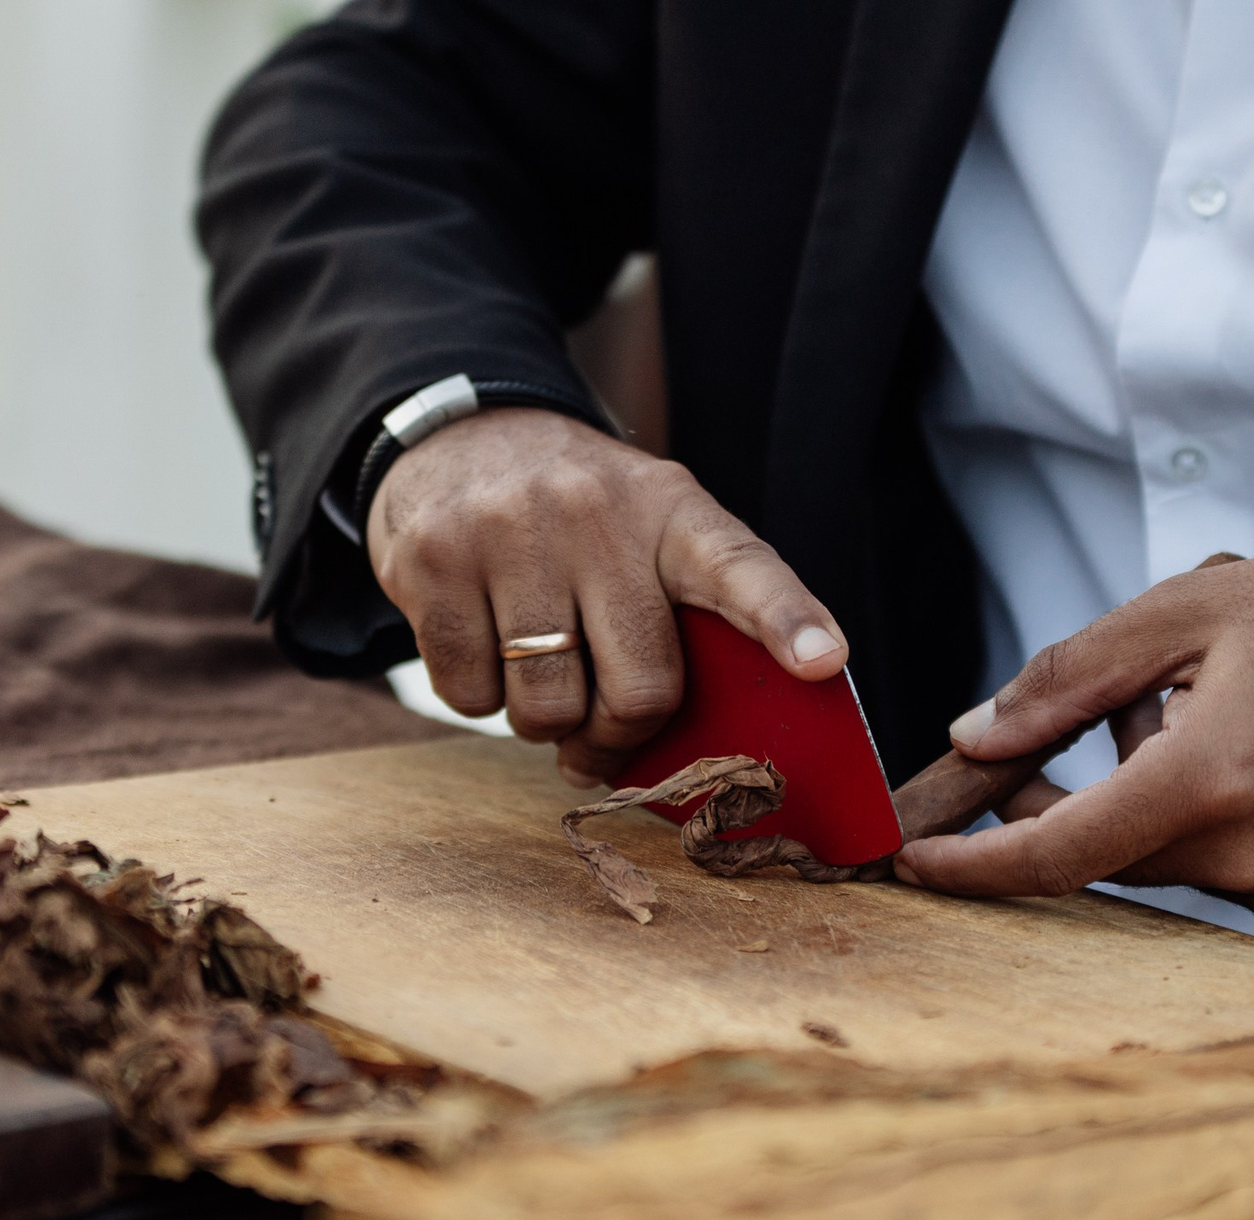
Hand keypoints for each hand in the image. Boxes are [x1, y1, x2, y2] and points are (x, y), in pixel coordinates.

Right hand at [367, 408, 847, 783]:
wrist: (459, 435)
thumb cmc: (577, 517)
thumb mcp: (648, 530)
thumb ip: (682, 618)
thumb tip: (675, 750)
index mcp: (671, 510)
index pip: (740, 566)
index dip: (787, 618)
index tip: (822, 661)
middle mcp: (593, 513)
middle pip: (639, 690)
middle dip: (619, 733)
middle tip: (602, 722)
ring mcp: (506, 533)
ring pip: (546, 710)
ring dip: (544, 721)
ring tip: (537, 666)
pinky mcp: (430, 562)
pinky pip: (467, 698)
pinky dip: (477, 698)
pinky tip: (482, 642)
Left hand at [893, 546, 1253, 928]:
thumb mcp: (1194, 610)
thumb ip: (1071, 676)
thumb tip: (976, 737)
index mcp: (1209, 780)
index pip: (1056, 853)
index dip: (975, 864)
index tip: (915, 862)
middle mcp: (1251, 855)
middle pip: (1109, 850)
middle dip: (1077, 794)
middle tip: (1085, 724)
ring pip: (1171, 859)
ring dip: (1159, 797)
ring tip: (1218, 707)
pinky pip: (1232, 871)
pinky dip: (1219, 820)